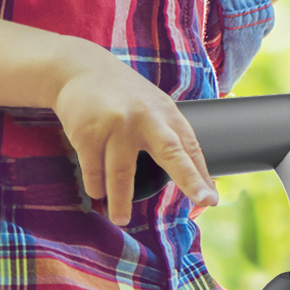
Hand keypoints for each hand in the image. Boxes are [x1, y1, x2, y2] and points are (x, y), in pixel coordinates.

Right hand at [50, 40, 217, 224]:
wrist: (78, 69)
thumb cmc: (122, 94)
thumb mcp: (152, 105)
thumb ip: (169, 134)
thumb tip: (192, 175)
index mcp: (165, 113)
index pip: (189, 148)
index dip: (200, 175)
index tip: (210, 198)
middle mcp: (145, 118)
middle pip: (170, 152)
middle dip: (189, 178)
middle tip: (203, 200)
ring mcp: (116, 125)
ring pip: (121, 176)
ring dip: (120, 203)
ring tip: (121, 219)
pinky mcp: (88, 134)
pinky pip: (94, 173)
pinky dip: (96, 187)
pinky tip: (97, 190)